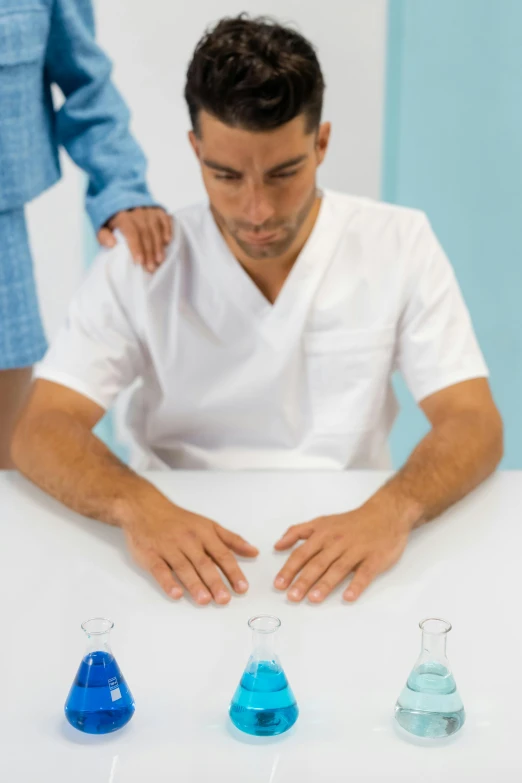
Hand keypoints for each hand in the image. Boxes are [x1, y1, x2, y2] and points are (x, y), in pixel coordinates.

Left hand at [97, 207, 172, 271]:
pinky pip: (165, 220)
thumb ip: (103, 236)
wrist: (122, 202)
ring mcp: (149, 210)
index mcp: (122, 216)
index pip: (131, 232)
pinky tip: (167, 242)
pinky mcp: (158, 211)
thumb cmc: (113, 221)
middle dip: (149, 252)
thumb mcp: (102, 227)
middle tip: (151, 267)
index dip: (136, 247)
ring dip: (158, 246)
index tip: (139, 262)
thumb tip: (111, 244)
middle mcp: (137, 211)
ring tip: (160, 260)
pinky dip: (167, 230)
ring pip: (156, 228)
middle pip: (145, 233)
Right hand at [122, 503, 258, 604]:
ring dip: (194, 584)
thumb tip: (254, 552)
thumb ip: (231, 540)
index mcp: (204, 533)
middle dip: (215, 582)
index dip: (233, 572)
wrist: (146, 509)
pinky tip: (176, 594)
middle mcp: (188, 540)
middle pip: (204, 563)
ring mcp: (168, 547)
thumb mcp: (208, 525)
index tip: (242, 588)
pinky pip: (160, 569)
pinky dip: (167, 582)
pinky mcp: (150, 554)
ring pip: (183, 567)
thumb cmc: (180, 520)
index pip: (222, 554)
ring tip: (205, 600)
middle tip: (225, 599)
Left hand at [273, 500, 411, 602]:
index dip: (289, 569)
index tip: (279, 584)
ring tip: (313, 599)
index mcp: (323, 534)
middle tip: (292, 596)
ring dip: (325, 584)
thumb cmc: (351, 522)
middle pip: (318, 563)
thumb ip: (297, 532)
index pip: (302, 553)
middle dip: (303, 580)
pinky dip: (356, 585)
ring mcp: (356, 550)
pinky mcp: (374, 558)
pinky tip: (348, 597)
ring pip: (338, 569)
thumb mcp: (321, 521)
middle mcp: (337, 542)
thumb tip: (277, 545)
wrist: (385, 514)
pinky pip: (365, 573)